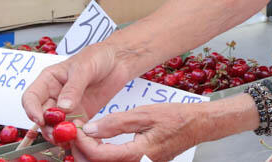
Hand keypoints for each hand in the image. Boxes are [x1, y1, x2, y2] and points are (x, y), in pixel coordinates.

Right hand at [21, 42, 134, 135]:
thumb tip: (62, 107)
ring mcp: (66, 107)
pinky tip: (80, 137)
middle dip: (47, 127)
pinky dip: (73, 136)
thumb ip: (73, 88)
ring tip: (69, 137)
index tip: (40, 119)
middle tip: (57, 133)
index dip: (32, 110)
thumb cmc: (98, 56)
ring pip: (54, 126)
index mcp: (49, 80)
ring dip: (59, 134)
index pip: (31, 97)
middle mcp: (55, 95)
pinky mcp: (80, 116)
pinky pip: (71, 130)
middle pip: (41, 116)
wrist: (119, 60)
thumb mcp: (84, 68)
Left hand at [72, 102, 203, 161]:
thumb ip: (116, 122)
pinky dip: (101, 156)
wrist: (197, 125)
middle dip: (81, 152)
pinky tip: (97, 143)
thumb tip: (91, 129)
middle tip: (74, 134)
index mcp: (137, 155)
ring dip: (89, 155)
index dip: (81, 144)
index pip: (98, 156)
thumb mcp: (144, 114)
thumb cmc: (176, 118)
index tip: (74, 130)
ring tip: (82, 137)